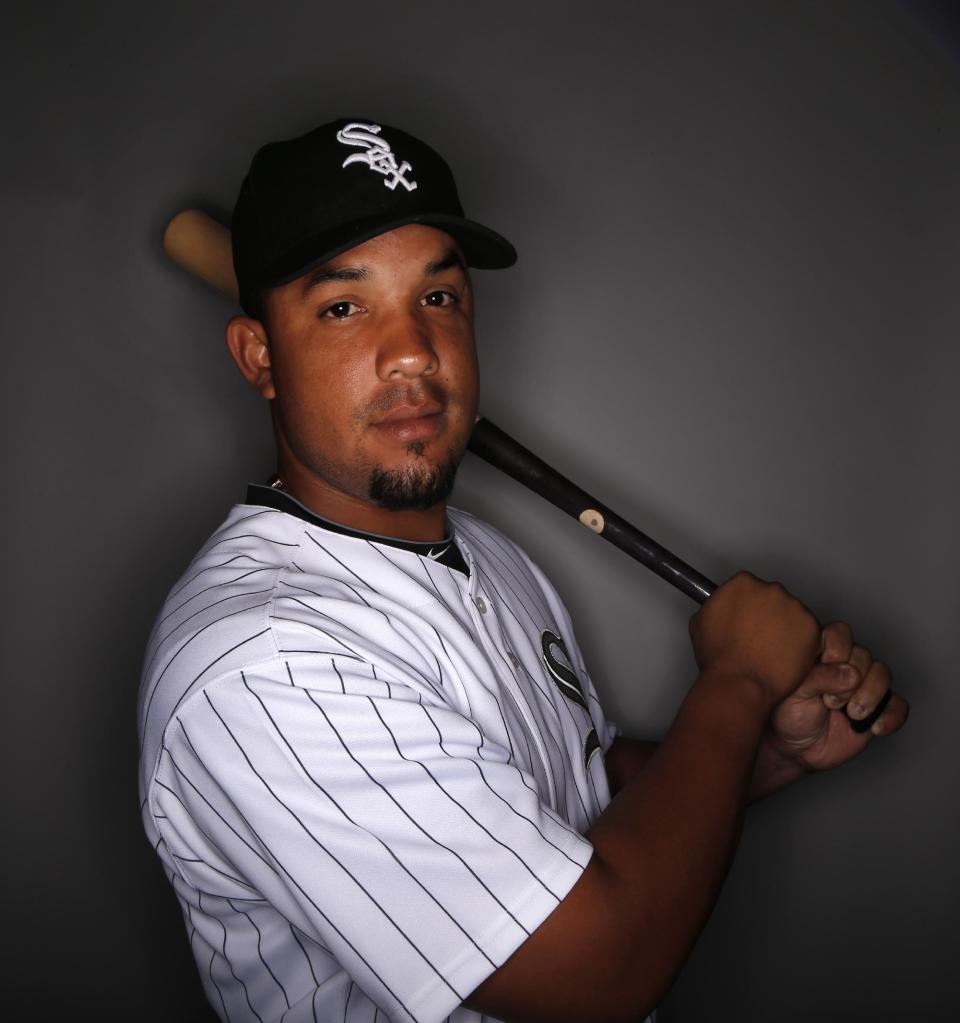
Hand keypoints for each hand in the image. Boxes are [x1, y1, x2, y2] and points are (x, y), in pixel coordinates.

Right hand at [690, 571, 821, 708]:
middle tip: (759, 637)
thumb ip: (716, 605)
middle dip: (768, 614)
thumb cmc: (719, 658)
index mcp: (742, 584)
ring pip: (792, 613)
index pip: (749, 586)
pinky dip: (800, 642)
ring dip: (785, 627)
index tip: (748, 617)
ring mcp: (793, 606)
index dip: (748, 605)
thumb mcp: (701, 623)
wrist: (738, 682)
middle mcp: (770, 589)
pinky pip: (808, 630)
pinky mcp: (811, 625)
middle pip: (772, 597)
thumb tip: (721, 607)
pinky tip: (784, 655)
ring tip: (770, 650)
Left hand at [763, 622, 908, 772]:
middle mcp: (844, 663)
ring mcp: (863, 684)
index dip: (838, 650)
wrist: (795, 747)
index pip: (839, 633)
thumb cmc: (786, 712)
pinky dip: (891, 716)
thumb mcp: (794, 692)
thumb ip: (819, 677)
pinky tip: (875, 728)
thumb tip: (851, 674)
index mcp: (820, 651)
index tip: (826, 668)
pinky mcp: (878, 708)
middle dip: (851, 681)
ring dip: (872, 696)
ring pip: (883, 674)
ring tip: (853, 714)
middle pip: (864, 655)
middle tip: (831, 702)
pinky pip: (898, 705)